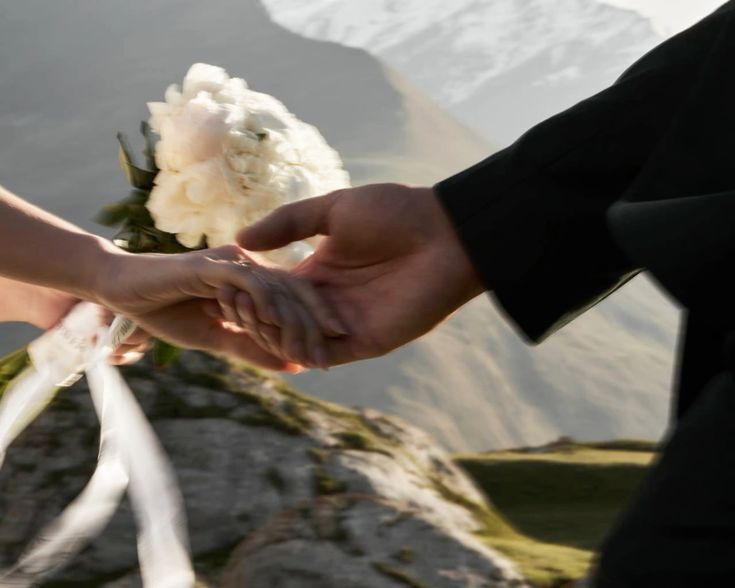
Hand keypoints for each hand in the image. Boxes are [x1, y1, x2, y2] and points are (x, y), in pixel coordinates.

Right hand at [95, 245, 339, 369]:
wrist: (120, 288)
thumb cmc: (165, 311)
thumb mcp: (217, 337)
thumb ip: (252, 348)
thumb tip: (292, 368)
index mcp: (253, 280)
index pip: (293, 301)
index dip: (311, 328)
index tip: (325, 359)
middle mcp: (249, 265)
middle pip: (293, 294)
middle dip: (311, 329)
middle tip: (324, 361)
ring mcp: (233, 262)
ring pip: (277, 290)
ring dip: (295, 323)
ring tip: (308, 353)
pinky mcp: (214, 264)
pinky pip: (249, 284)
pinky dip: (266, 307)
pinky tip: (279, 330)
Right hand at [237, 184, 483, 365]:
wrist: (445, 232)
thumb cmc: (395, 213)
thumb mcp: (333, 209)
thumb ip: (288, 223)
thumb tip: (238, 239)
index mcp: (320, 270)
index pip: (276, 289)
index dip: (251, 290)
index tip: (222, 287)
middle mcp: (329, 300)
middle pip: (283, 317)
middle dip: (257, 316)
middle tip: (229, 311)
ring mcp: (347, 323)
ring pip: (301, 339)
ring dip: (275, 336)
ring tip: (249, 326)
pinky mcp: (368, 340)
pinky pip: (329, 353)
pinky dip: (305, 353)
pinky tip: (282, 345)